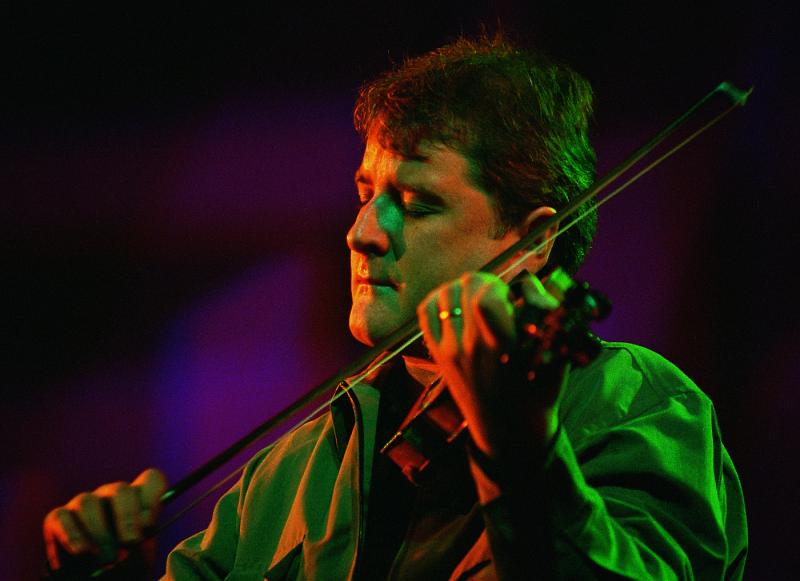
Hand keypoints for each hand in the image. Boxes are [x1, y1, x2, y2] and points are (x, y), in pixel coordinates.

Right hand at [42, 468, 167, 573]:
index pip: (151, 480)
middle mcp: (111, 495)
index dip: (151, 499)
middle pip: (120, 491)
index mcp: (139, 500)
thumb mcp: (138, 562)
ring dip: (98, 532)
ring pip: (88, 503)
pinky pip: (61, 517)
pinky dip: (72, 536)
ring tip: (105, 558)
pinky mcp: (58, 517)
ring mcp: (84, 502)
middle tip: (129, 544)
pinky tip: (80, 553)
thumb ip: (138, 550)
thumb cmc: (124, 569)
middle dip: (126, 518)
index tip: (149, 526)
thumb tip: (127, 545)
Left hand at [417, 272, 566, 462]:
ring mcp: (449, 350)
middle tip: (497, 293)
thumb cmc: (538, 391)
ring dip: (464, 288)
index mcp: (501, 348)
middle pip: (465, 287)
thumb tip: (530, 283)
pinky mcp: (437, 353)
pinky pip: (427, 310)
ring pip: (445, 293)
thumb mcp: (554, 357)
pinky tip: (456, 303)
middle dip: (485, 281)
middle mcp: (470, 347)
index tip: (510, 294)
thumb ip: (546, 316)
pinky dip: (439, 298)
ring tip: (478, 298)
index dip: (499, 286)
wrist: (508, 429)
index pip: (484, 300)